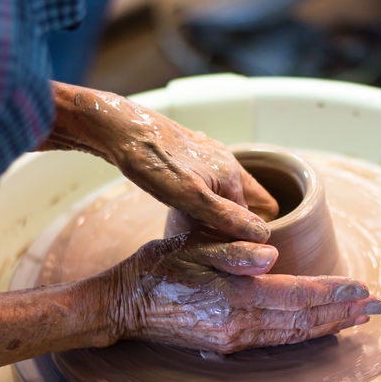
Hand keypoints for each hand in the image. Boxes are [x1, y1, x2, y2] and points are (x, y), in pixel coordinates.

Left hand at [45, 82, 277, 242]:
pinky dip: (201, 196)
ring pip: (222, 191)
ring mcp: (208, 153)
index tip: (219, 253)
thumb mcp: (189, 197)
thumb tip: (263, 235)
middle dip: (229, 224)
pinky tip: (180, 204)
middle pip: (240, 204)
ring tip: (191, 226)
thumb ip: (226, 216)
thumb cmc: (150, 164)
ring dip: (214, 211)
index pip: (251, 218)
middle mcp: (226, 160)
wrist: (117, 127)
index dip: (237, 238)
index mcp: (232, 173)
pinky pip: (207, 180)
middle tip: (204, 241)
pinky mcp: (191, 151)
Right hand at [103, 234, 380, 353]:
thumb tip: (271, 256)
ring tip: (359, 318)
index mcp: (234, 295)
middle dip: (343, 312)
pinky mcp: (229, 344)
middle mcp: (240, 322)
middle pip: (304, 319)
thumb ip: (234, 252)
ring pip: (294, 334)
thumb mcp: (192, 248)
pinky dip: (305, 334)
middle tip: (377, 306)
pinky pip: (278, 340)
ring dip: (330, 325)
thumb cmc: (160, 267)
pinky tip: (320, 328)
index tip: (364, 288)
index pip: (297, 294)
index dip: (333, 291)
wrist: (128, 304)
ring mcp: (235, 338)